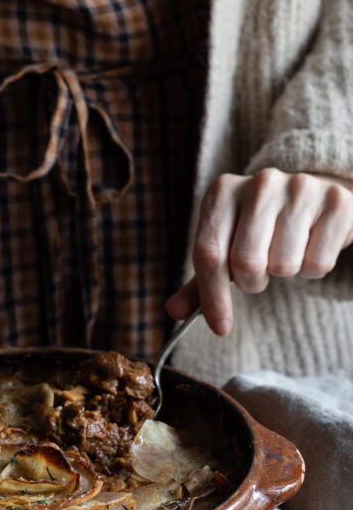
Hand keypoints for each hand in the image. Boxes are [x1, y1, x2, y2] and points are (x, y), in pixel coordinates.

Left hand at [166, 169, 352, 334]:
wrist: (316, 199)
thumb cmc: (263, 229)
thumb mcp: (227, 247)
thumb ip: (200, 281)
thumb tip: (173, 311)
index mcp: (223, 191)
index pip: (208, 253)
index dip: (212, 295)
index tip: (220, 327)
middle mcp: (260, 182)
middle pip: (245, 262)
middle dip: (251, 282)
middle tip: (259, 274)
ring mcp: (300, 187)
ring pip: (283, 265)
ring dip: (283, 274)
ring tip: (285, 253)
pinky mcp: (336, 201)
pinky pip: (317, 263)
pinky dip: (312, 268)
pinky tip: (310, 247)